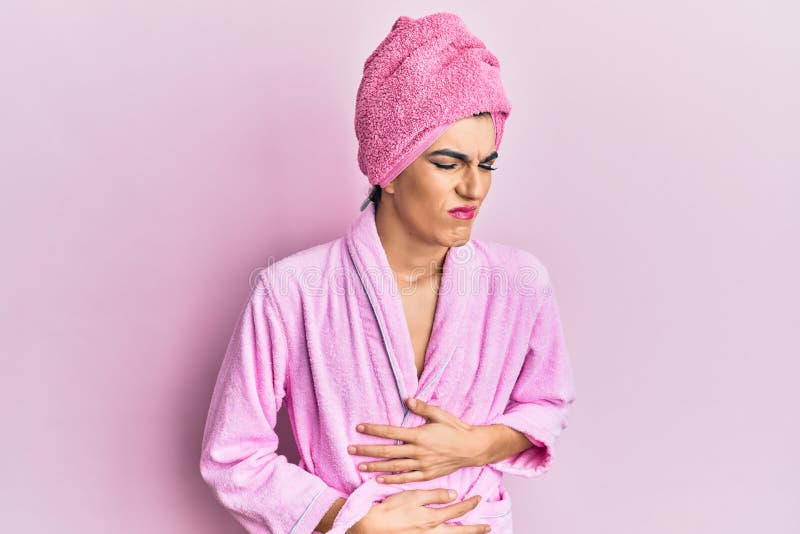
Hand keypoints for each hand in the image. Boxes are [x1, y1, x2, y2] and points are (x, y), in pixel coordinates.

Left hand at [347, 397, 488, 483]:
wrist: (472, 448)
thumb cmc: (456, 429)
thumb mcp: (440, 414)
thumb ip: (423, 407)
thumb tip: (407, 399)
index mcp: (419, 435)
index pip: (391, 432)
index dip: (374, 430)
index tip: (359, 428)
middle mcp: (418, 451)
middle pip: (387, 451)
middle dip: (367, 450)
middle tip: (351, 449)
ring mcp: (422, 464)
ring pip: (394, 466)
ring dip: (375, 466)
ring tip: (360, 466)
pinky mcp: (427, 474)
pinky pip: (406, 478)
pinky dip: (392, 479)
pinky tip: (379, 479)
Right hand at [347, 488, 489, 532]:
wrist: (371, 526)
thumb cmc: (390, 509)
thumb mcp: (413, 496)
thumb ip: (434, 496)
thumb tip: (453, 495)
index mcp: (432, 519)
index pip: (457, 511)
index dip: (470, 504)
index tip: (478, 499)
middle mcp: (432, 533)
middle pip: (459, 532)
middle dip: (475, 530)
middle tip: (488, 528)